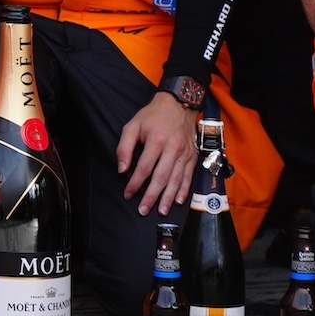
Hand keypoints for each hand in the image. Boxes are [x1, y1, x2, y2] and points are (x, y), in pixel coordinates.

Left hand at [115, 92, 199, 216]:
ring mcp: (185, 154)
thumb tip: (122, 169)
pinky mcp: (193, 156)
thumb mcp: (132, 125)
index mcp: (157, 141)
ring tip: (161, 211)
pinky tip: (179, 200)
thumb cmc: (153, 116)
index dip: (135, 183)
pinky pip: (189, 176)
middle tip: (143, 210)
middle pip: (161, 177)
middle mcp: (173, 149)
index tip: (128, 194)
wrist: (179, 104)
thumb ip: (124, 147)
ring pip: (177, 180)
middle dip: (152, 196)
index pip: (144, 168)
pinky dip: (184, 190)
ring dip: (169, 197)